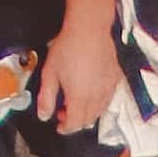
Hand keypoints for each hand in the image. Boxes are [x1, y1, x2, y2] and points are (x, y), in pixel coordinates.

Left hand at [38, 13, 122, 133]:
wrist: (88, 28)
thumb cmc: (70, 46)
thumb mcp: (50, 73)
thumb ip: (46, 97)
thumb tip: (43, 114)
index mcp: (78, 97)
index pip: (73, 124)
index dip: (65, 128)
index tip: (60, 126)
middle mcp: (95, 96)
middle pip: (86, 121)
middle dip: (75, 122)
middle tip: (65, 112)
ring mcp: (107, 89)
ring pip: (99, 113)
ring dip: (87, 114)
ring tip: (77, 103)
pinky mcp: (114, 80)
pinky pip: (108, 100)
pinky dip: (99, 104)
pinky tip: (91, 94)